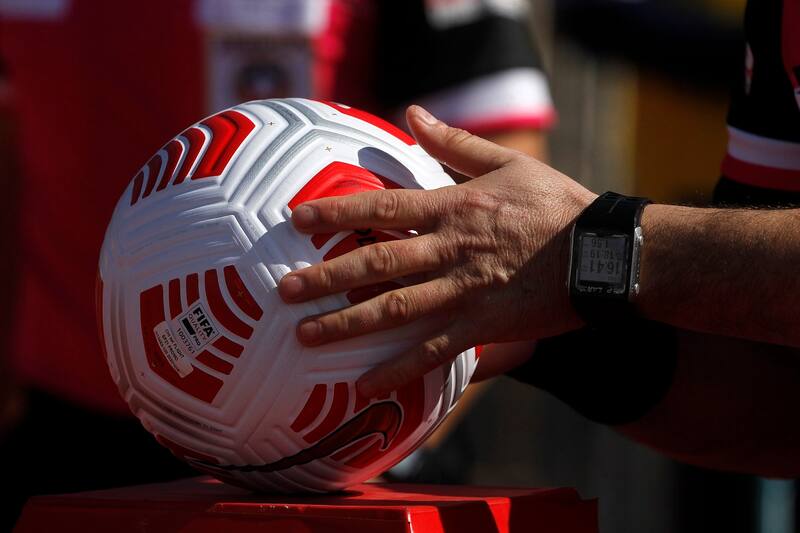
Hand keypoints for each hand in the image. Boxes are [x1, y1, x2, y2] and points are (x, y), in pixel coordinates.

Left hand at [278, 105, 595, 396]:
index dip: (336, 212)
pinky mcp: (484, 325)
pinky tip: (366, 384)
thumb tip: (413, 112)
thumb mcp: (508, 163)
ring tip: (307, 336)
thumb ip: (454, 143)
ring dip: (348, 324)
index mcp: (454, 207)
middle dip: (327, 276)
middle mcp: (451, 249)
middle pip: (377, 263)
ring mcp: (465, 290)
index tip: (296, 220)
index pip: (383, 208)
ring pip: (396, 309)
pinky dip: (399, 369)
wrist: (604, 252)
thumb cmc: (556, 205)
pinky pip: (434, 351)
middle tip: (283, 290)